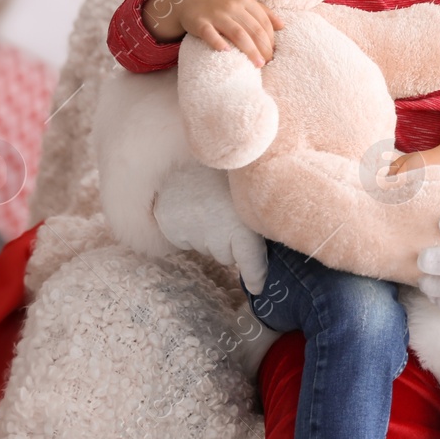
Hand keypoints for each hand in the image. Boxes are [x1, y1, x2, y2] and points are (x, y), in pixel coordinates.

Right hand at [144, 0, 283, 67]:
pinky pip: (210, 33)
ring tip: (258, 65)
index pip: (264, 22)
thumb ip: (262, 11)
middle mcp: (232, 5)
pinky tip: (226, 52)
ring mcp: (215, 13)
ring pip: (238, 33)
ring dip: (250, 50)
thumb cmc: (220, 0)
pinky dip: (218, 42)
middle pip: (254, 30)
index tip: (273, 53)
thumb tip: (282, 26)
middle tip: (268, 63)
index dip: (271, 39)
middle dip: (264, 48)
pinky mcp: (199, 21)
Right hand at [154, 163, 269, 293]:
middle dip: (230, 241)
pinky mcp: (171, 229)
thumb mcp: (250, 191)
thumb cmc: (227, 171)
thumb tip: (267, 252)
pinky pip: (186, 240)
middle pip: (227, 255)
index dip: (256, 275)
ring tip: (210, 203)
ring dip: (211, 233)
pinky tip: (192, 207)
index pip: (249, 259)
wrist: (187, 150)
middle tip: (228, 212)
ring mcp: (192, 231)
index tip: (257, 287)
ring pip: (207, 247)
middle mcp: (217, 231)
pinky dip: (190, 230)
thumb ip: (261, 216)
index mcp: (243, 220)